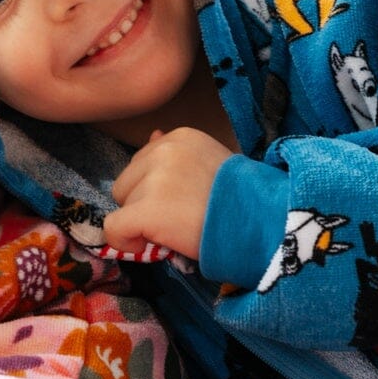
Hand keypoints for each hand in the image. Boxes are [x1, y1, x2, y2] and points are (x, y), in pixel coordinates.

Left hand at [105, 128, 233, 258]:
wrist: (264, 224)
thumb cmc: (241, 198)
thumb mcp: (211, 161)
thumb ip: (177, 153)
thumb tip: (151, 135)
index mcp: (180, 136)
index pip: (142, 163)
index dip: (156, 189)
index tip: (183, 202)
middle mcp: (164, 150)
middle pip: (127, 182)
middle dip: (145, 202)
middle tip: (179, 217)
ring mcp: (155, 179)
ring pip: (122, 205)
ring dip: (142, 222)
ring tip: (176, 228)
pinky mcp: (148, 209)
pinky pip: (114, 228)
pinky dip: (125, 241)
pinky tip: (148, 244)